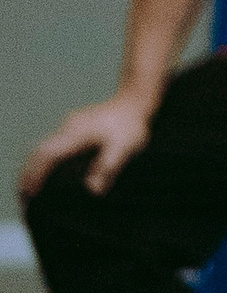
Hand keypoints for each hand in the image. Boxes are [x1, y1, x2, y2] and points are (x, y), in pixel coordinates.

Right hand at [20, 91, 153, 197]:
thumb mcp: (125, 147)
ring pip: (44, 146)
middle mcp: (68, 127)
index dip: (36, 174)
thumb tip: (93, 190)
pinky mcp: (75, 125)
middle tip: (25, 194)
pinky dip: (45, 158)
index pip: (48, 154)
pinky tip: (48, 170)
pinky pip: (52, 143)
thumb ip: (108, 167)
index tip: (30, 192)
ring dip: (35, 165)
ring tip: (32, 187)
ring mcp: (70, 125)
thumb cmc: (132, 125)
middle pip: (39, 151)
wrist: (136, 99)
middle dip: (29, 172)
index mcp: (77, 133)